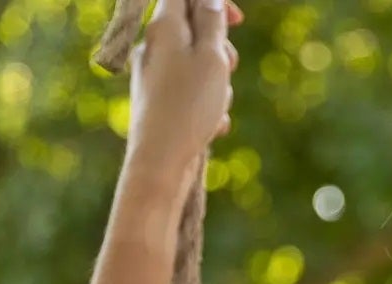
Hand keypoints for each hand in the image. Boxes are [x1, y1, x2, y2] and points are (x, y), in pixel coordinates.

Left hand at [122, 0, 243, 199]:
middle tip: (229, 68)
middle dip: (219, 48)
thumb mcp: (211, 58)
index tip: (237, 20)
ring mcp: (153, 75)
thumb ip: (212, 23)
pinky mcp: (157, 103)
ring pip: (195, 66)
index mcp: (165, 26)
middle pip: (193, 31)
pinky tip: (211, 126)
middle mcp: (154, 46)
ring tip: (218, 105)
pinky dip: (205, 105)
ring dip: (216, 83)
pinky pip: (189, 94)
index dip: (212, 0)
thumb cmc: (189, 106)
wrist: (161, 160)